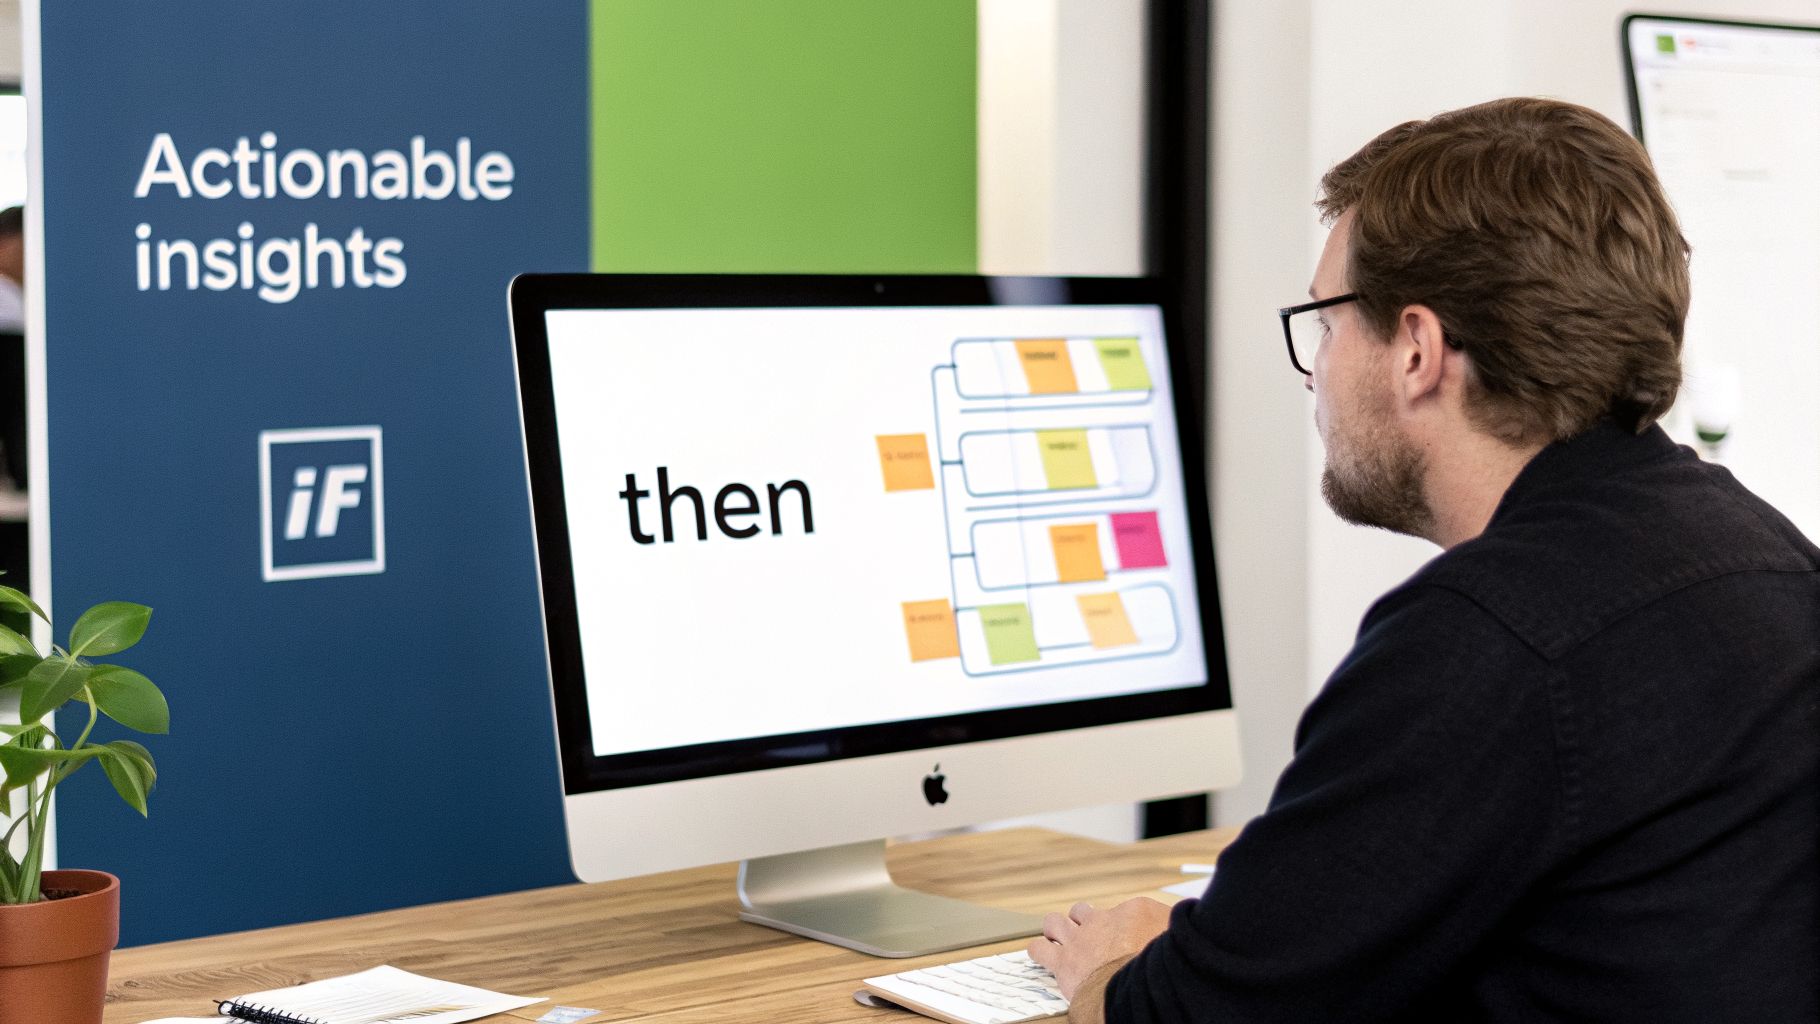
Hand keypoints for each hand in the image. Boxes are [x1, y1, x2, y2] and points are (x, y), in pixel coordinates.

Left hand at [1026, 897, 1171, 999]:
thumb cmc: (1162, 964)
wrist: (1140, 986)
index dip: (1123, 926)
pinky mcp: (1062, 962)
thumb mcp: (1179, 935)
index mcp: (1134, 913)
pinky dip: (1040, 950)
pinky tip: (1044, 954)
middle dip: (1082, 921)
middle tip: (1088, 937)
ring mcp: (1079, 939)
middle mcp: (1103, 921)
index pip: (1125, 911)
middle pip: (1083, 910)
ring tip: (1060, 940)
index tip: (1127, 938)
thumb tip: (1186, 919)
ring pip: (1056, 922)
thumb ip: (1174, 926)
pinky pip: (1040, 948)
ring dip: (1057, 930)